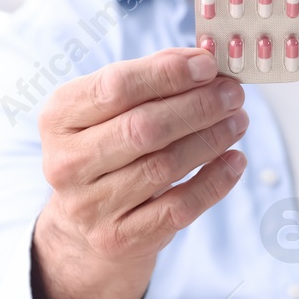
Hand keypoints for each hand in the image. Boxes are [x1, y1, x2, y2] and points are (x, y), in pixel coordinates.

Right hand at [32, 47, 247, 298]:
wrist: (84, 225)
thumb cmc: (108, 148)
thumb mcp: (110, 109)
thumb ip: (151, 78)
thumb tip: (203, 59)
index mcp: (59, 118)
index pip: (115, 87)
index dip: (167, 73)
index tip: (208, 65)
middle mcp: (66, 163)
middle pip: (143, 128)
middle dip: (197, 107)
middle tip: (234, 95)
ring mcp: (90, 206)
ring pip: (164, 167)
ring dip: (211, 140)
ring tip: (239, 121)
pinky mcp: (120, 239)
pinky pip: (178, 208)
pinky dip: (214, 182)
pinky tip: (235, 160)